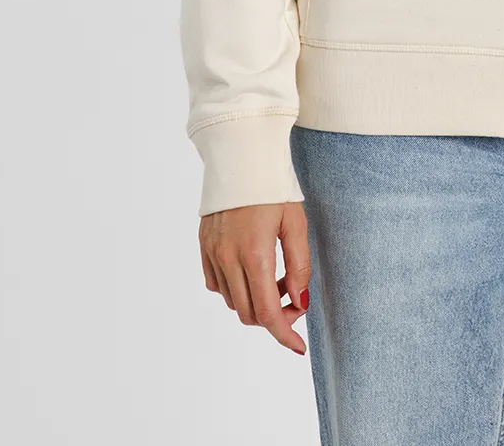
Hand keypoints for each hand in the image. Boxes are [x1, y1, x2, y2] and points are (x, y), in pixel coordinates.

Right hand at [198, 201, 310, 354]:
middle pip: (249, 314)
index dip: (284, 335)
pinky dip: (236, 288)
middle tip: (294, 297)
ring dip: (256, 300)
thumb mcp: (296, 223)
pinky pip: (217, 284)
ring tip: (276, 275)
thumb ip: (299, 266)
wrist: (241, 155)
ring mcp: (212, 254)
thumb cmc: (273, 187)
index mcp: (254, 254)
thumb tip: (300, 302)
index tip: (298, 348)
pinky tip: (252, 269)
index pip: (267, 313)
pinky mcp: (204, 246)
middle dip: (274, 316)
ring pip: (233, 301)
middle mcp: (228, 259)